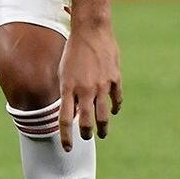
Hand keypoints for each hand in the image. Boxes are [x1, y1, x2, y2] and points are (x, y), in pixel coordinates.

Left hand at [58, 26, 121, 151]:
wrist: (91, 30)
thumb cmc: (73, 50)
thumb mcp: (63, 71)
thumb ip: (67, 91)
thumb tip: (69, 112)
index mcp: (67, 87)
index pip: (64, 120)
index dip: (66, 137)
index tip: (67, 148)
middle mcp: (84, 89)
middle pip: (86, 122)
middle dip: (85, 134)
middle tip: (85, 138)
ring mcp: (101, 85)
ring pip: (103, 116)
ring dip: (102, 128)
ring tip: (102, 133)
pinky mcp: (115, 80)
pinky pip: (116, 100)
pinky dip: (114, 108)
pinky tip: (113, 111)